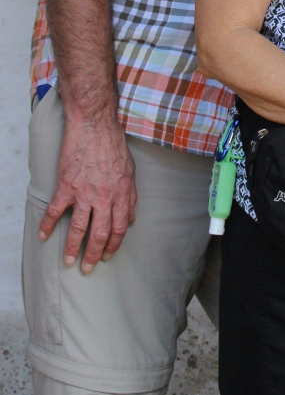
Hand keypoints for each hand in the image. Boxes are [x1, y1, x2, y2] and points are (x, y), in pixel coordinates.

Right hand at [38, 117, 136, 272]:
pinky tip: (43, 235)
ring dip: (72, 247)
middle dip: (93, 254)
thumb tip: (131, 218)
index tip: (108, 255)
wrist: (94, 126)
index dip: (114, 244)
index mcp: (121, 194)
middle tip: (88, 268)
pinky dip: (48, 224)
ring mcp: (84, 192)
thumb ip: (131, 197)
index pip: (119, 227)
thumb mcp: (131, 171)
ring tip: (68, 261)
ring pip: (78, 227)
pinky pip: (56, 210)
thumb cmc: (114, 146)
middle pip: (99, 233)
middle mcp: (104, 197)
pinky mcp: (67, 185)